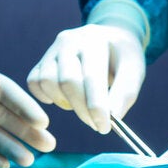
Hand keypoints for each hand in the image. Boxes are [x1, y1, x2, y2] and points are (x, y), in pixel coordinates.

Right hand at [27, 24, 144, 133]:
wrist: (109, 39)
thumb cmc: (122, 58)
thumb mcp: (134, 70)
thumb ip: (126, 92)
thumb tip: (114, 116)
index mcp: (95, 40)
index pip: (91, 76)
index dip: (96, 105)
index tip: (104, 127)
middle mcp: (70, 40)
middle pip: (67, 81)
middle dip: (82, 109)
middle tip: (97, 125)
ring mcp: (53, 49)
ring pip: (47, 81)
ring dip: (65, 102)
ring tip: (82, 105)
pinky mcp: (42, 60)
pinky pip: (34, 82)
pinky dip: (45, 96)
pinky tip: (64, 99)